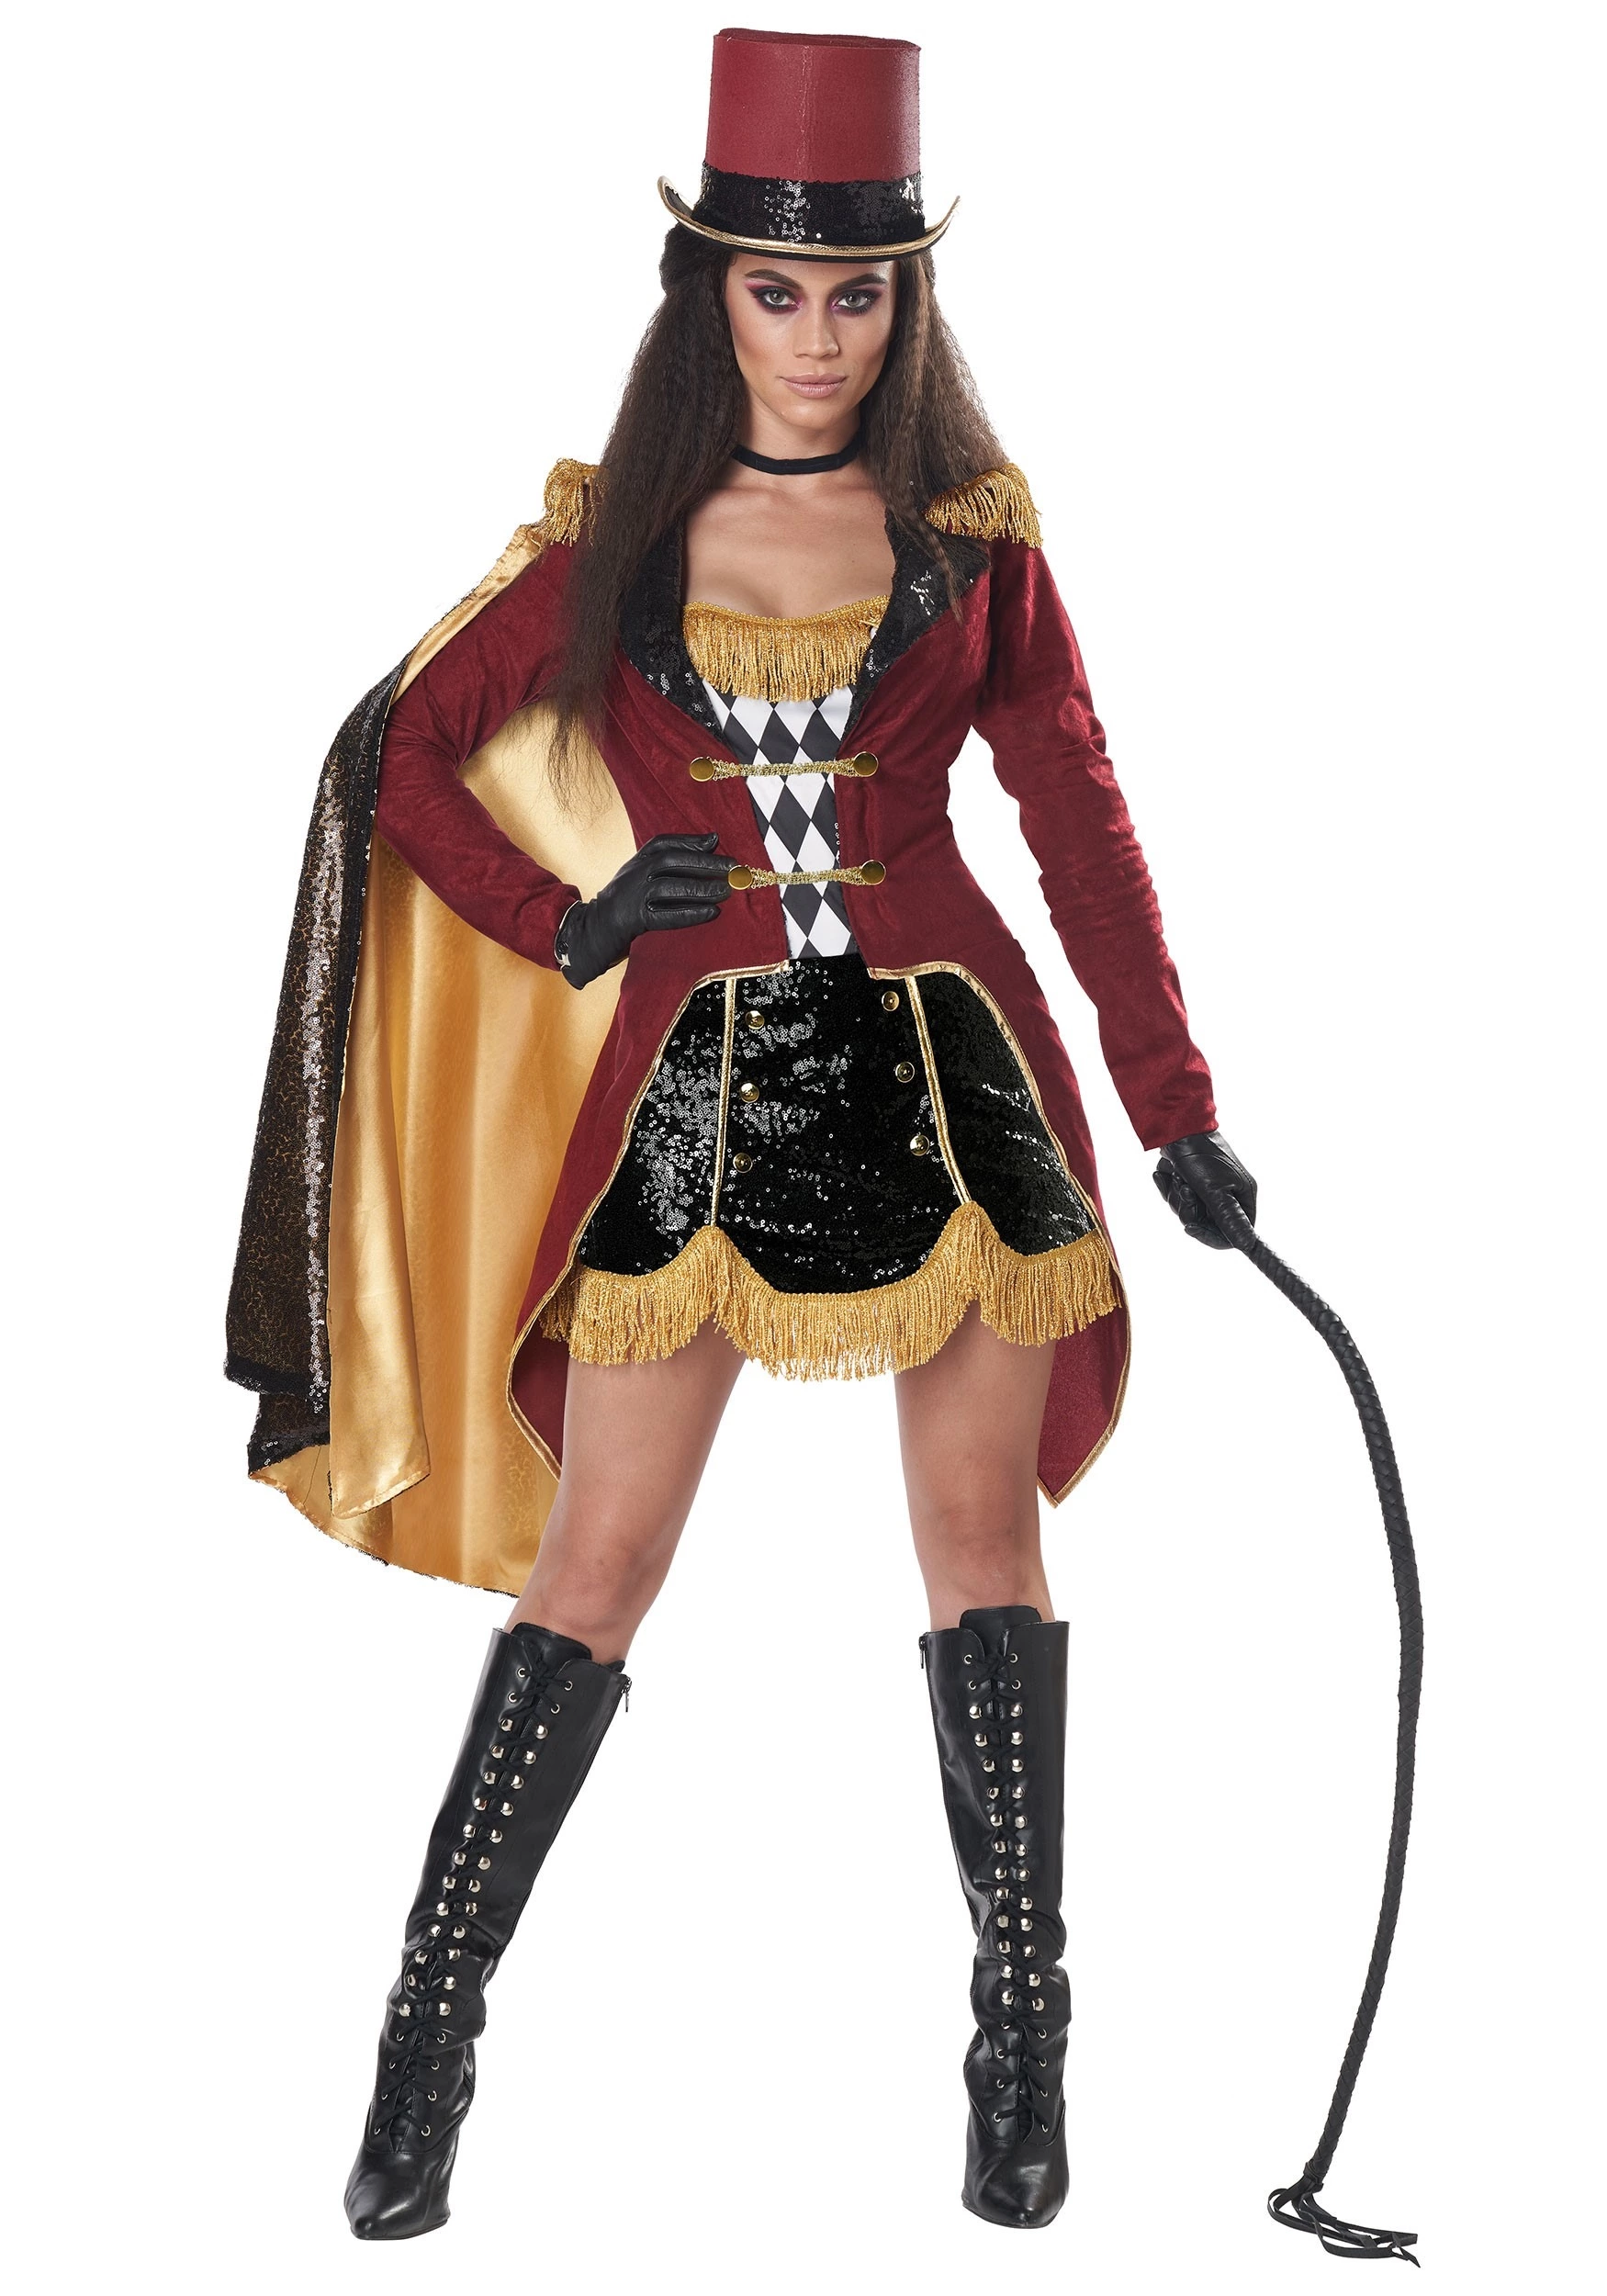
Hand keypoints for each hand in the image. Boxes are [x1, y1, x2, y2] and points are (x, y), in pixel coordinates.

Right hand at [555, 832, 739, 988]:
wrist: (595, 926)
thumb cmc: (628, 898)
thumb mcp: (644, 872)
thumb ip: (674, 857)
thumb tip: (712, 840)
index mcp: (637, 859)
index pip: (665, 843)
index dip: (690, 842)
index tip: (716, 842)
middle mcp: (634, 873)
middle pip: (672, 862)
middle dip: (704, 864)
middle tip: (733, 868)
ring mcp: (633, 896)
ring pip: (671, 888)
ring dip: (702, 889)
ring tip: (727, 891)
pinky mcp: (635, 919)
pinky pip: (667, 916)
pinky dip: (691, 914)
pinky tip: (712, 913)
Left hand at [1153, 1130, 1257, 1249]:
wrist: (1178, 1128)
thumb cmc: (1201, 1156)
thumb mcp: (1214, 1191)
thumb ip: (1229, 1220)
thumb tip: (1248, 1246)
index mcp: (1243, 1197)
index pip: (1234, 1234)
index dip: (1210, 1236)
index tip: (1191, 1227)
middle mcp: (1229, 1195)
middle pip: (1207, 1224)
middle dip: (1189, 1210)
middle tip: (1185, 1190)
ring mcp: (1210, 1188)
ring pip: (1189, 1213)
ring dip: (1177, 1197)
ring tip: (1179, 1177)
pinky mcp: (1192, 1181)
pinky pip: (1177, 1199)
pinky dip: (1169, 1188)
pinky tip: (1168, 1174)